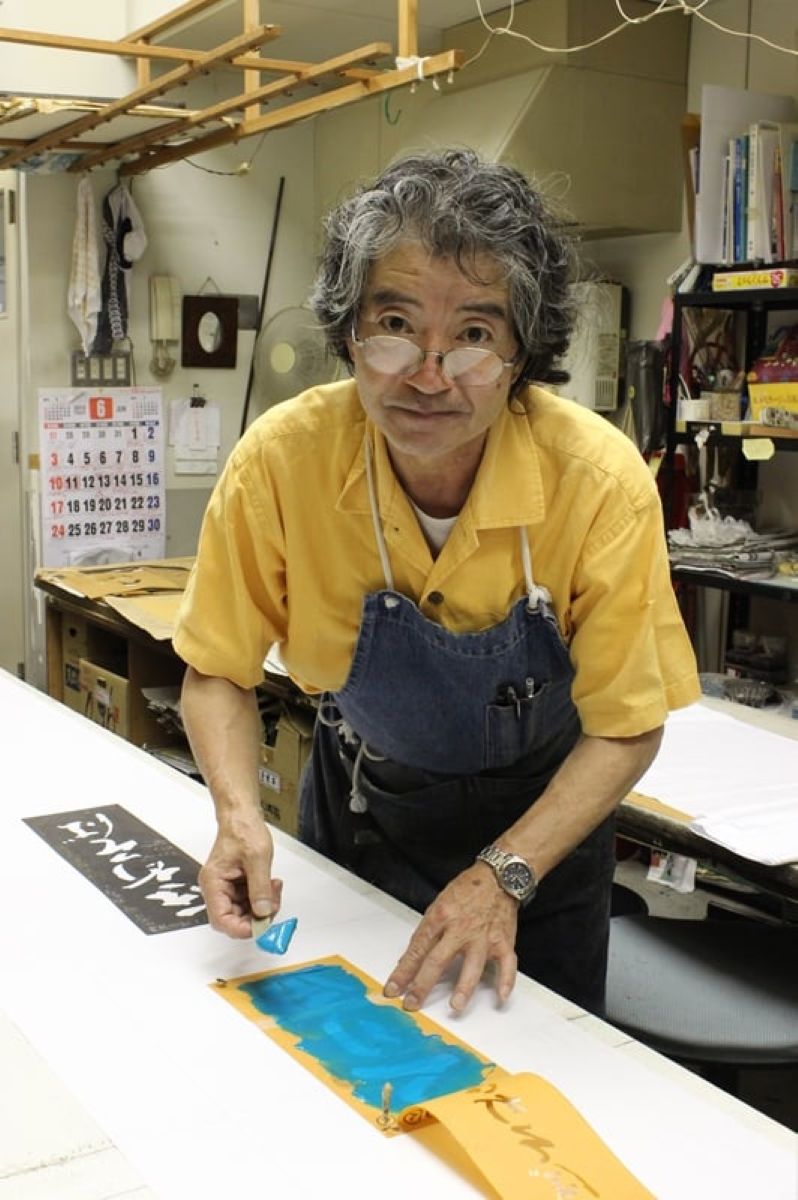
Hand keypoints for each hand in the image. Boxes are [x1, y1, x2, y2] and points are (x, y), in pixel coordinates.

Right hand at [199, 809, 282, 938]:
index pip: (221, 919)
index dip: (241, 928)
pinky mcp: (236, 885)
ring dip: (261, 906)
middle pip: (233, 919)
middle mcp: (216, 888)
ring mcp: (226, 888)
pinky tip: (271, 885)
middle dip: (255, 916)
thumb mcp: (257, 858)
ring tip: (274, 890)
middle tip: (273, 906)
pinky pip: (248, 901)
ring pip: (243, 912)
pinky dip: (261, 898)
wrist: (242, 816)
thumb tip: (263, 912)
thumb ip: (260, 887)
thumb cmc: (242, 829)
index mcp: (213, 883)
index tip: (261, 927)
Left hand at [383, 863, 518, 1013]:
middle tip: (412, 1003)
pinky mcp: (503, 941)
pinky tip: (500, 997)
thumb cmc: (467, 890)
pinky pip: (507, 964)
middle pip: (438, 960)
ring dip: (464, 987)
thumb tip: (410, 960)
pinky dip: (506, 981)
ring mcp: (483, 936)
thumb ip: (427, 933)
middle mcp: (461, 928)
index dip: (403, 971)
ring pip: (472, 965)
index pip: (417, 949)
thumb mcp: (439, 905)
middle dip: (423, 984)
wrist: (498, 876)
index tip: (393, 989)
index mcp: (441, 917)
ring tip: (455, 1006)